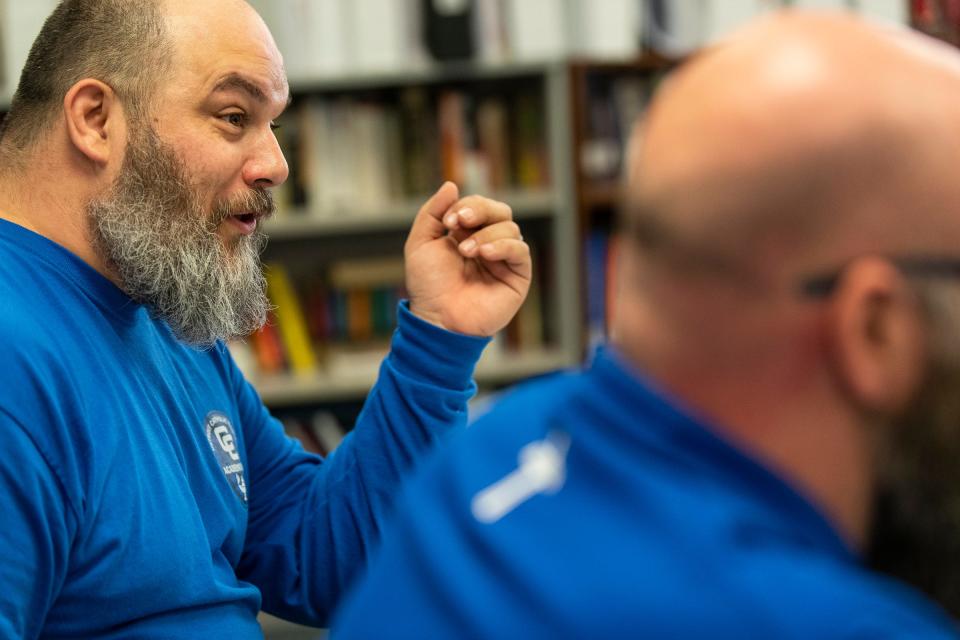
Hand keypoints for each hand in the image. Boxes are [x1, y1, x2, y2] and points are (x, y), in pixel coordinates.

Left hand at [405, 182, 531, 336]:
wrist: (437, 319)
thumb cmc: (428, 286)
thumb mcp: (421, 243)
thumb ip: (432, 213)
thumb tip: (451, 185)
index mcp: (468, 234)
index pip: (478, 206)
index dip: (465, 206)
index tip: (448, 221)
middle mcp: (489, 244)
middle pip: (500, 210)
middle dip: (480, 209)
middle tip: (459, 222)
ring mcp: (504, 260)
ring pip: (510, 228)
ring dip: (486, 233)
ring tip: (466, 251)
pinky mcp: (518, 277)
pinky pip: (521, 251)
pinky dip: (504, 246)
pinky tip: (485, 254)